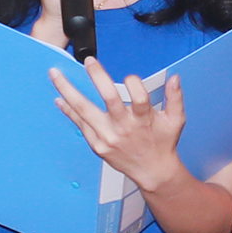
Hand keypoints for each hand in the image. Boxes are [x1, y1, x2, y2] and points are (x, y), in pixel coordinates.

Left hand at [51, 56, 186, 188]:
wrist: (152, 171)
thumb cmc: (163, 144)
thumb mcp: (175, 120)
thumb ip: (175, 97)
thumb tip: (175, 78)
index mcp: (144, 120)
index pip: (140, 97)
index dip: (134, 83)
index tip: (130, 77)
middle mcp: (124, 128)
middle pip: (109, 99)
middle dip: (97, 77)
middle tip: (88, 61)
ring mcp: (108, 137)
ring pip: (85, 110)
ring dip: (68, 91)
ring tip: (55, 75)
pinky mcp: (98, 145)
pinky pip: (80, 125)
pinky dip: (69, 111)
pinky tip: (59, 99)